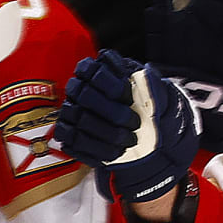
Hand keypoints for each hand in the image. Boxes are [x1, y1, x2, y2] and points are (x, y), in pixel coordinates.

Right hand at [53, 50, 199, 201]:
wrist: (144, 134)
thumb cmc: (144, 109)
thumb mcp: (154, 94)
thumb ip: (152, 84)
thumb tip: (146, 75)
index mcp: (96, 70)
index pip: (93, 69)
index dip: (111, 84)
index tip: (129, 97)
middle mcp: (78, 88)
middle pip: (86, 95)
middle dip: (113, 112)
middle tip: (135, 124)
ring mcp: (70, 111)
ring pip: (81, 120)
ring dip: (107, 133)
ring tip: (129, 141)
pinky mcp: (68, 134)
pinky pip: (73, 142)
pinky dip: (95, 149)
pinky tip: (115, 153)